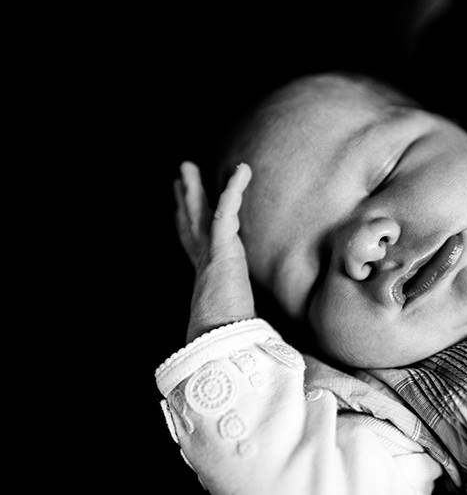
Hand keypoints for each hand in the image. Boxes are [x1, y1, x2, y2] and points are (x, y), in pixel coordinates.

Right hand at [174, 161, 255, 342]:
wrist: (221, 343)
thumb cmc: (227, 338)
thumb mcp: (232, 321)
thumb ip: (236, 319)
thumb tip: (246, 331)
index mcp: (206, 276)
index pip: (193, 244)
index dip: (184, 225)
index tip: (176, 210)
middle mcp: (204, 262)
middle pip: (191, 222)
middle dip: (185, 199)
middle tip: (179, 176)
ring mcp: (210, 254)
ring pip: (201, 213)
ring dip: (194, 188)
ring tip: (187, 167)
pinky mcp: (222, 248)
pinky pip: (227, 210)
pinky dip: (234, 189)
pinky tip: (242, 170)